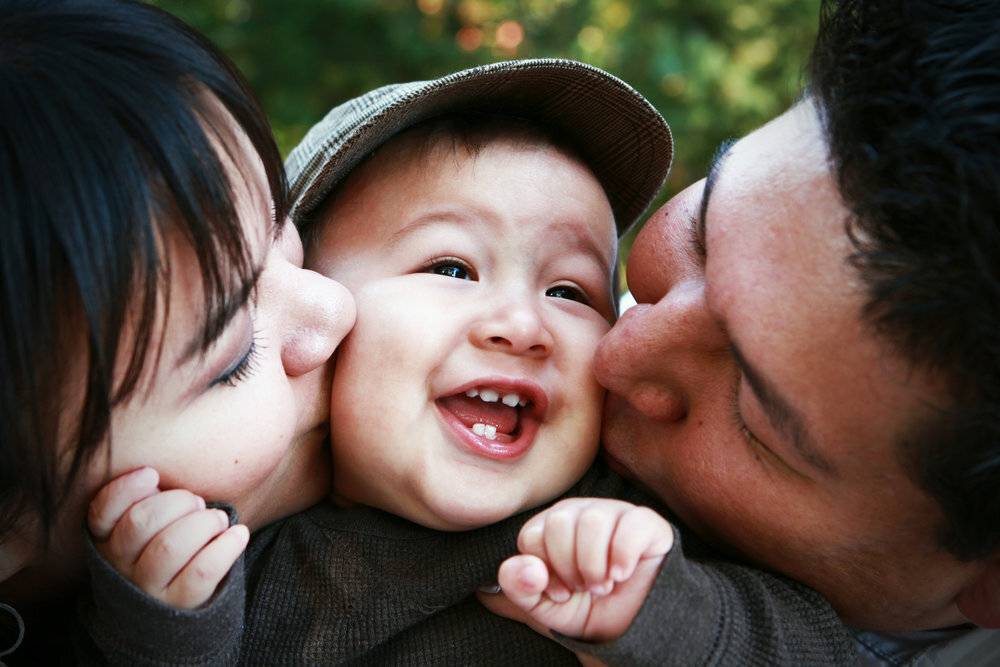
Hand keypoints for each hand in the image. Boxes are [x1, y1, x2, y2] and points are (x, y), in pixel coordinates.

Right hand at [87, 467, 248, 608]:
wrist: (186, 605)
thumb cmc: (174, 544)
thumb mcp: (156, 523)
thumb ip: (151, 501)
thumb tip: (153, 479)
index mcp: (109, 541)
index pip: (101, 514)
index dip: (124, 490)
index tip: (151, 474)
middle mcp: (121, 568)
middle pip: (139, 524)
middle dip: (176, 502)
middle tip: (198, 502)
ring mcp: (148, 589)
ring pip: (168, 548)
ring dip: (202, 523)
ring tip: (218, 519)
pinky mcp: (180, 605)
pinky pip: (201, 573)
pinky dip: (225, 547)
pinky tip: (238, 534)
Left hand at [483, 497, 672, 642]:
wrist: (633, 627)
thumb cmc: (586, 609)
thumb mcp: (544, 607)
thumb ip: (518, 586)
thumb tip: (526, 568)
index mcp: (550, 526)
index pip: (532, 535)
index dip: (545, 571)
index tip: (562, 591)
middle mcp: (580, 511)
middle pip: (559, 522)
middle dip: (570, 567)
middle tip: (585, 587)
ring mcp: (614, 511)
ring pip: (592, 520)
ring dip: (596, 566)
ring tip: (604, 585)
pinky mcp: (646, 521)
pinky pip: (631, 524)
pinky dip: (623, 556)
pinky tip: (622, 574)